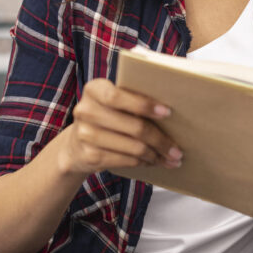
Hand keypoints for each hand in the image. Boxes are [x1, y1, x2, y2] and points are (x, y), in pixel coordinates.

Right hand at [56, 78, 182, 176]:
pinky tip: (153, 162)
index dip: (144, 105)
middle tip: (177, 150)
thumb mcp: (111, 103)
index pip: (118, 96)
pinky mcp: (90, 155)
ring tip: (170, 158)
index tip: (167, 112)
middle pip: (134, 126)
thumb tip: (168, 113)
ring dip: (156, 155)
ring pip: (133, 147)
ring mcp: (85, 134)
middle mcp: (86, 110)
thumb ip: (131, 100)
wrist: (75, 146)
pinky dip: (143, 162)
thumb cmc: (104, 118)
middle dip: (160, 140)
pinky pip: (126, 160)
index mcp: (94, 89)